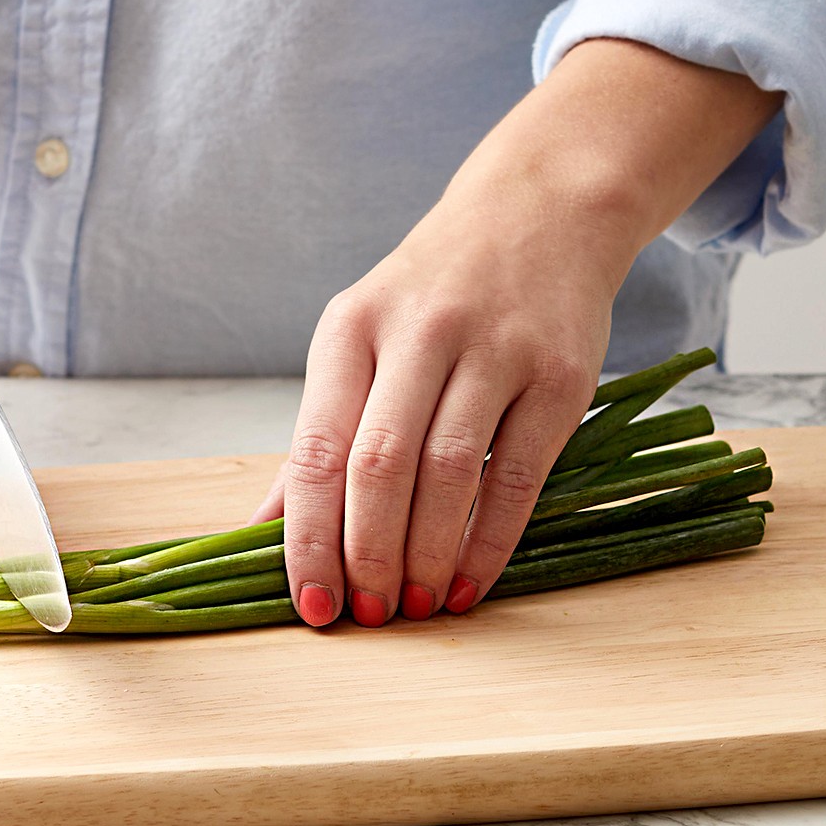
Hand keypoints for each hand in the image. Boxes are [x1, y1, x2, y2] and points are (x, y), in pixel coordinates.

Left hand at [253, 39, 784, 626]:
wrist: (541, 212)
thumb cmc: (434, 292)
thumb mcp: (361, 338)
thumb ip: (320, 431)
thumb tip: (266, 528)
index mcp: (351, 328)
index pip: (318, 449)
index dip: (310, 537)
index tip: (312, 603)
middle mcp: (419, 333)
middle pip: (380, 467)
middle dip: (369, 556)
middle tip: (370, 614)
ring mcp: (494, 351)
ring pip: (450, 475)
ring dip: (429, 556)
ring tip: (419, 605)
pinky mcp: (559, 375)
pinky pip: (519, 475)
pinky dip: (491, 541)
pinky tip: (471, 581)